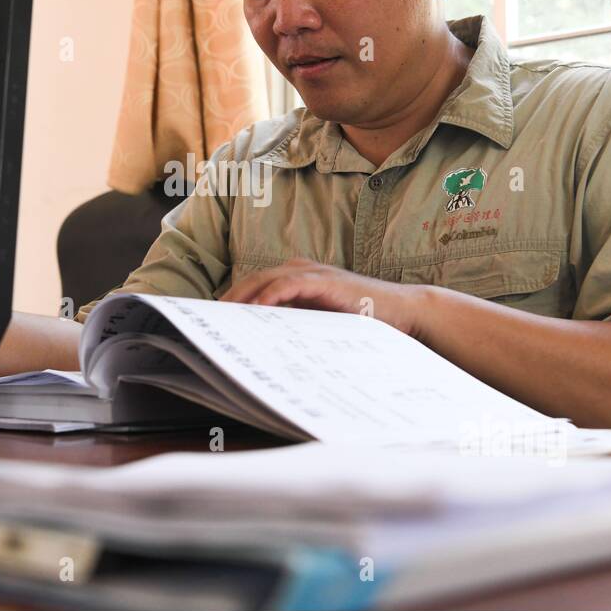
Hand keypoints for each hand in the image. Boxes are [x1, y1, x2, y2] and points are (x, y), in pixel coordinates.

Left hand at [219, 258, 427, 337]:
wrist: (402, 312)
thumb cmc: (364, 320)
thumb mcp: (322, 322)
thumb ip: (296, 324)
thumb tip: (262, 341)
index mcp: (298, 278)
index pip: (256, 285)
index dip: (233, 299)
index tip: (213, 319)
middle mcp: (301, 270)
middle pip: (253, 280)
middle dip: (229, 298)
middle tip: (207, 320)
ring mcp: (313, 273)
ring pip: (266, 279)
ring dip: (242, 297)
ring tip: (222, 315)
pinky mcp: (325, 281)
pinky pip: (289, 283)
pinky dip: (271, 295)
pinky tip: (257, 308)